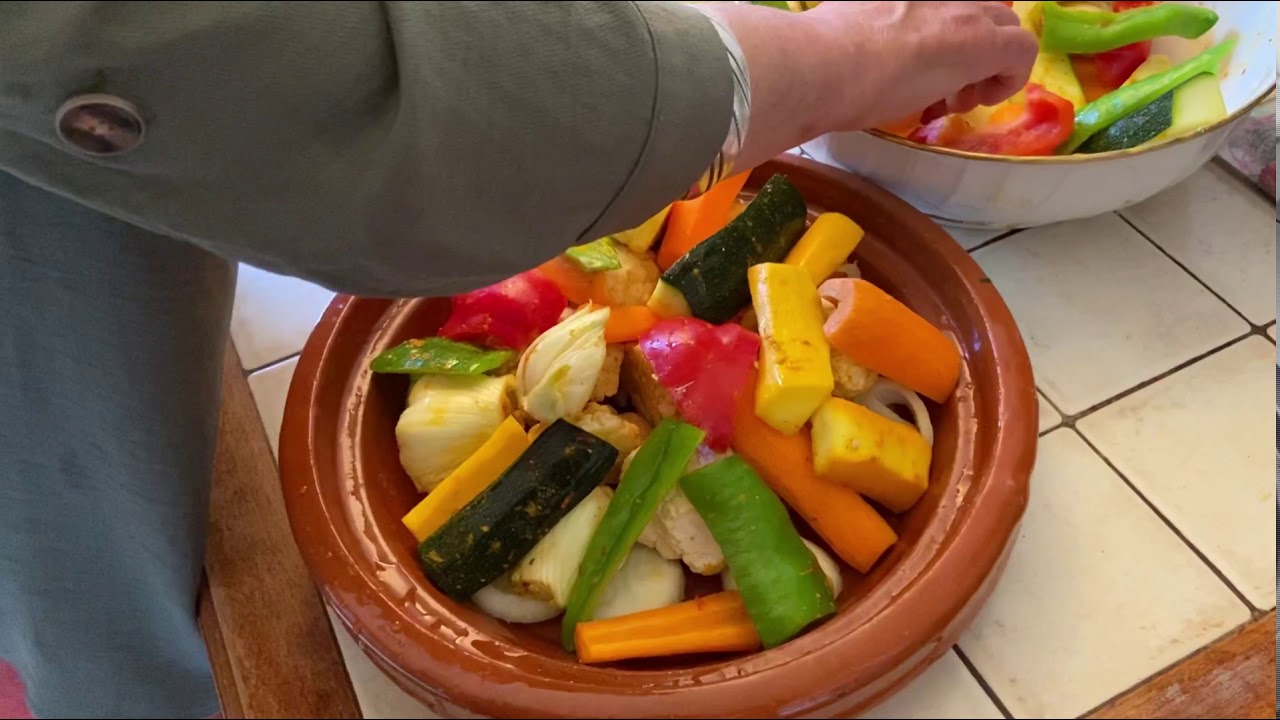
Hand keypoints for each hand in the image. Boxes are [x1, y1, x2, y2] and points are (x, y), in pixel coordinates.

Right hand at [698, 2, 1037, 168]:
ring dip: (987, 65)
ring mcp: (961, 10)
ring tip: (953, 100)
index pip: (943, 5)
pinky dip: (1007, 80)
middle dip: (973, 49)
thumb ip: (851, 37)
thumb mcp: (836, 31)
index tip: (921, 67)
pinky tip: (973, 101)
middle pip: (983, 9)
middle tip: (942, 87)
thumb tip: (825, 62)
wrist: (817, 65)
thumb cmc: (813, 58)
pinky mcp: (980, 42)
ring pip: (1005, 26)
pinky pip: (1021, 53)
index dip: (942, 33)